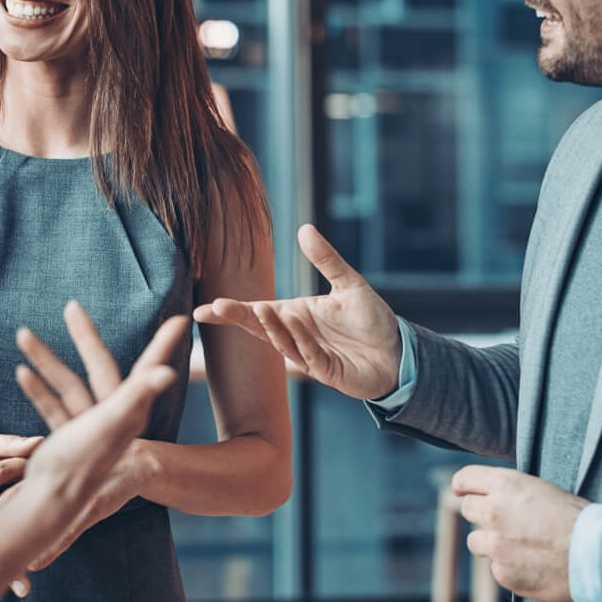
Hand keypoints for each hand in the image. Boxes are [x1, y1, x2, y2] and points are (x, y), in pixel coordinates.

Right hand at [14, 303, 186, 569]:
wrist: (51, 505)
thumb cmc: (82, 463)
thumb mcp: (111, 423)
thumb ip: (136, 394)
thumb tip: (167, 371)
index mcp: (128, 410)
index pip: (149, 368)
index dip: (163, 344)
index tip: (181, 319)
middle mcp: (112, 417)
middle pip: (99, 366)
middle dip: (84, 336)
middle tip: (72, 306)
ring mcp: (88, 430)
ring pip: (68, 384)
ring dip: (45, 359)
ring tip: (21, 334)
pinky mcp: (68, 442)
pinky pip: (52, 408)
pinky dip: (37, 390)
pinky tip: (20, 373)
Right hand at [192, 223, 402, 400]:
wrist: (399, 352)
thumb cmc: (371, 320)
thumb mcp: (348, 284)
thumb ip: (326, 259)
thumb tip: (304, 228)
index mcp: (295, 316)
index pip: (255, 313)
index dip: (230, 312)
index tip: (202, 310)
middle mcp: (295, 336)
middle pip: (260, 328)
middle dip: (239, 319)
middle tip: (218, 307)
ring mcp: (308, 356)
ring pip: (281, 342)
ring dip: (271, 327)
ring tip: (263, 308)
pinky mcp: (326, 372)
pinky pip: (308, 355)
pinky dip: (300, 339)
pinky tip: (294, 320)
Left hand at [451, 465, 587, 601]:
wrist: (596, 554)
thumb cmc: (576, 518)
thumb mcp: (541, 490)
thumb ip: (510, 492)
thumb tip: (490, 494)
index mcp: (506, 484)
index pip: (464, 479)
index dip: (463, 486)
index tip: (463, 491)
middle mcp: (494, 511)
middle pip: (468, 509)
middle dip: (482, 514)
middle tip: (504, 522)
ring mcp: (495, 544)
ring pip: (475, 541)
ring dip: (491, 543)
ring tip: (521, 546)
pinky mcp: (502, 572)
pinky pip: (496, 567)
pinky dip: (509, 567)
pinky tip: (533, 564)